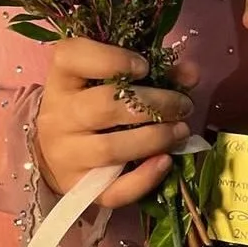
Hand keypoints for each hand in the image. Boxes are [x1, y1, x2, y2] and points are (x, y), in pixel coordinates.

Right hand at [34, 38, 198, 207]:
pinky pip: (113, 190)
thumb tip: (191, 74)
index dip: (111, 59)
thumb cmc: (90, 103)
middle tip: (183, 105)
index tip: (145, 66)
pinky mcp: (79, 189)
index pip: (72, 57)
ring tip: (180, 131)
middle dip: (153, 104)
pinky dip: (144, 178)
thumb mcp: (111, 79)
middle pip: (104, 106)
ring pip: (110, 149)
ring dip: (154, 138)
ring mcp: (66, 155)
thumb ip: (154, 71)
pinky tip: (165, 162)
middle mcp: (58, 116)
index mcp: (63, 78)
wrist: (56, 150)